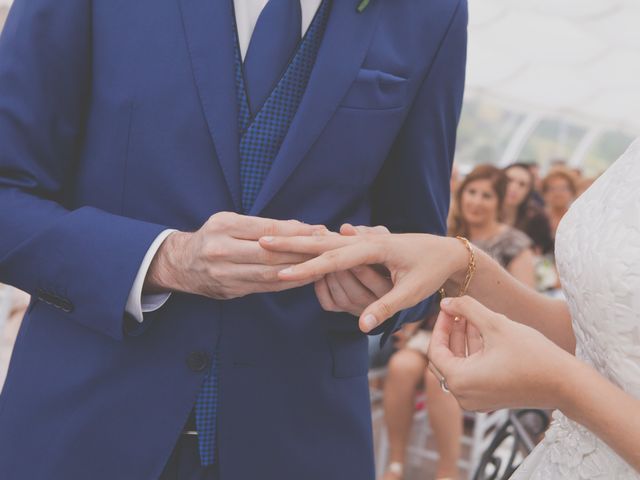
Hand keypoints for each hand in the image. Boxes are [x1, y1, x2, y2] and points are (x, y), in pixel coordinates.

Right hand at [145, 212, 324, 298]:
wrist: (181, 264)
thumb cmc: (213, 237)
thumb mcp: (231, 221)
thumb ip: (264, 226)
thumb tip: (304, 228)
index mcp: (223, 226)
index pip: (267, 229)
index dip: (296, 231)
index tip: (320, 230)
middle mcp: (222, 250)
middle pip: (271, 254)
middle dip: (303, 252)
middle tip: (328, 249)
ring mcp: (225, 273)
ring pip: (270, 273)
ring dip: (300, 270)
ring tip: (323, 265)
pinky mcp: (231, 291)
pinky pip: (265, 287)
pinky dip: (288, 283)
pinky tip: (305, 278)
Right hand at [259, 232, 467, 331]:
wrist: (446, 251)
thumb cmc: (431, 270)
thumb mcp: (413, 291)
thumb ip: (386, 307)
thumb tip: (361, 327)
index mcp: (375, 248)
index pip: (334, 259)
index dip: (307, 267)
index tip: (281, 271)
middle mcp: (364, 239)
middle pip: (320, 241)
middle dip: (290, 242)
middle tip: (260, 240)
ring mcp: (362, 238)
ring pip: (323, 239)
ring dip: (295, 239)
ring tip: (268, 238)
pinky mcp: (362, 241)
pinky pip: (331, 241)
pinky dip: (310, 240)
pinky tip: (293, 241)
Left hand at [427, 296, 575, 411]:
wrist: (566, 384)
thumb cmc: (532, 355)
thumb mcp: (496, 324)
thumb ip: (467, 309)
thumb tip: (446, 303)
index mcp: (459, 381)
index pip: (435, 350)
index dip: (440, 326)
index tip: (448, 308)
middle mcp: (464, 396)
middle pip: (445, 359)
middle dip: (450, 333)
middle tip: (457, 310)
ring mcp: (477, 400)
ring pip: (459, 366)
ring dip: (463, 341)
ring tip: (471, 316)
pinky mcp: (490, 399)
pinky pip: (472, 374)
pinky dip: (474, 354)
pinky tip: (484, 332)